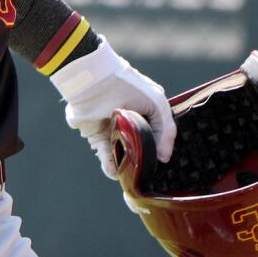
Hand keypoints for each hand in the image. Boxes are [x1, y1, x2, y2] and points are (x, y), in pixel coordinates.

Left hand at [49, 37, 174, 178]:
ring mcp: (113, 129)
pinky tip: (116, 172)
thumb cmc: (127, 87)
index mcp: (147, 111)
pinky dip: (110, 165)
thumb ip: (166, 131)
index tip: (162, 163)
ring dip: (126, 166)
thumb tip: (163, 158)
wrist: (91, 81)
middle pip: (140, 148)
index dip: (160, 149)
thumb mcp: (157, 104)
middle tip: (147, 172)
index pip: (157, 135)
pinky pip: (105, 155)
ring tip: (131, 175)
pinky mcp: (96, 135)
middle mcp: (130, 121)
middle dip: (143, 160)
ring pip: (123, 155)